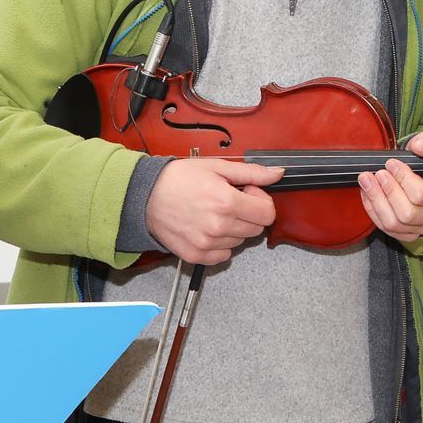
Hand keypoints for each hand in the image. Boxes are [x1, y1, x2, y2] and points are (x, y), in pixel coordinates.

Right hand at [145, 158, 281, 265]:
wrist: (145, 196)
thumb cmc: (178, 179)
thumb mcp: (217, 167)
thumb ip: (251, 173)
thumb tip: (277, 174)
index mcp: (227, 203)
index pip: (268, 214)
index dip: (261, 201)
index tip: (247, 193)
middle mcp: (219, 227)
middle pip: (256, 229)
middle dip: (248, 214)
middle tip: (228, 201)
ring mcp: (207, 244)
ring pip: (240, 242)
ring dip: (233, 228)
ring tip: (213, 213)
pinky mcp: (196, 255)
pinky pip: (223, 255)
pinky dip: (220, 244)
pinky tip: (206, 227)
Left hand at [358, 130, 422, 242]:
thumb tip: (419, 148)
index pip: (422, 194)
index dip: (402, 179)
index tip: (391, 163)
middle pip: (407, 213)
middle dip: (388, 191)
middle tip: (377, 173)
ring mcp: (421, 227)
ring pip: (394, 223)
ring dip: (376, 201)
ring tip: (367, 181)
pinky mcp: (406, 233)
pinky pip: (386, 228)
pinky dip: (373, 211)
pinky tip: (367, 194)